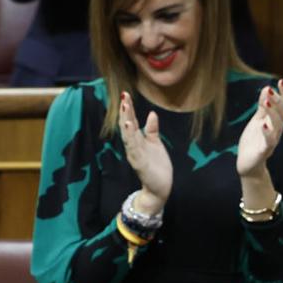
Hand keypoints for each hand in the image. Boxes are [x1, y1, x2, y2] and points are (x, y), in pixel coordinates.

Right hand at [118, 91, 172, 213]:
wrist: (159, 188)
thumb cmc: (156, 167)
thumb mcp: (155, 144)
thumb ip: (152, 130)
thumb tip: (152, 114)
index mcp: (137, 141)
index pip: (131, 122)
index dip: (128, 109)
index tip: (125, 94)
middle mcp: (133, 146)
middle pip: (127, 126)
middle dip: (125, 111)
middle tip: (123, 96)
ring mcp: (135, 154)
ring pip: (128, 135)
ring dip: (126, 121)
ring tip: (125, 107)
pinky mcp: (139, 163)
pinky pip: (134, 148)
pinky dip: (131, 137)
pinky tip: (129, 127)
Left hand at [236, 80, 282, 181]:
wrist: (248, 165)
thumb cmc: (254, 141)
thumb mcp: (257, 120)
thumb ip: (263, 106)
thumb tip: (267, 87)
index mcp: (276, 122)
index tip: (281, 81)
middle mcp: (277, 131)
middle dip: (279, 101)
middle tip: (271, 89)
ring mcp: (271, 141)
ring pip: (277, 126)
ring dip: (273, 113)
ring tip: (266, 102)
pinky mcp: (264, 151)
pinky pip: (269, 142)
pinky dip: (267, 133)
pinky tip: (263, 124)